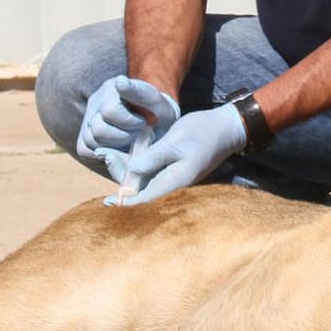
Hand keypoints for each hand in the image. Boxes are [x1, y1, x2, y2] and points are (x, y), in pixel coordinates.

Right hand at [76, 76, 178, 180]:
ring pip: (90, 139)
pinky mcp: (83, 135)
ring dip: (113, 145)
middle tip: (139, 133)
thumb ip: (141, 93)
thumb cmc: (159, 115)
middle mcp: (97, 99)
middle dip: (123, 136)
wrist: (155, 124)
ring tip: (130, 139)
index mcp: (114, 87)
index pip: (111, 109)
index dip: (128, 119)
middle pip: (99, 128)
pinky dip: (101, 152)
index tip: (136, 108)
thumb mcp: (160, 104)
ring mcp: (88, 116)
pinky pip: (84, 148)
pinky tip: (118, 147)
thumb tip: (120, 83)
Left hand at [106, 103, 246, 206]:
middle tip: (104, 156)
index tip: (106, 203)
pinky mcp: (172, 169)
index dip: (125, 202)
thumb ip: (152, 157)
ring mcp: (173, 177)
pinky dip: (136, 165)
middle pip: (141, 191)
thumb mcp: (176, 140)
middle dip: (121, 180)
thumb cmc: (203, 132)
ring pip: (143, 181)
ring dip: (126, 171)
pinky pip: (150, 173)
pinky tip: (124, 154)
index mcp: (175, 181)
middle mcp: (173, 184)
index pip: (146, 199)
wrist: (226, 128)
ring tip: (107, 154)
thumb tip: (130, 172)